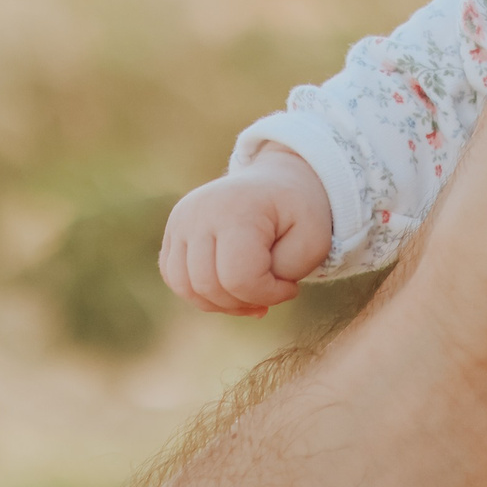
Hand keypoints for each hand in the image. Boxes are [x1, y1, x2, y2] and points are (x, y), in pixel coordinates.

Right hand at [158, 145, 333, 314]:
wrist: (277, 183)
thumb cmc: (298, 213)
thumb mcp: (314, 240)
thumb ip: (286, 272)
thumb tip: (249, 295)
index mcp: (237, 210)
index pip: (239, 278)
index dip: (267, 295)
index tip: (291, 287)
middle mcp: (199, 213)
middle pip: (209, 286)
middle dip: (245, 301)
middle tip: (272, 291)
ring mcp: (180, 221)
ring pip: (186, 288)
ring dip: (222, 303)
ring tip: (252, 295)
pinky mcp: (172, 232)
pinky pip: (176, 279)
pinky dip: (202, 294)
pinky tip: (232, 288)